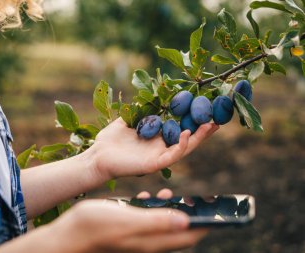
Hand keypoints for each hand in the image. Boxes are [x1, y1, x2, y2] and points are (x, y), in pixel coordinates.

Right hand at [45, 199, 206, 251]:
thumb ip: (156, 222)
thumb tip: (186, 222)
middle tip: (195, 199)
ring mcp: (137, 236)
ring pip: (163, 224)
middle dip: (190, 215)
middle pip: (178, 231)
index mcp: (151, 241)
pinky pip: (148, 219)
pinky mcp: (128, 229)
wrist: (68, 234)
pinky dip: (153, 208)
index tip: (218, 213)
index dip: (205, 225)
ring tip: (168, 194)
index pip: (187, 237)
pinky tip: (147, 197)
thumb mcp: (127, 221)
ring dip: (170, 209)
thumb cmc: (94, 227)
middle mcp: (147, 241)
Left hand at [90, 117, 218, 180]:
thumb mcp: (127, 120)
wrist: (97, 156)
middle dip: (203, 130)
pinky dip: (182, 146)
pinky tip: (187, 133)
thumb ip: (140, 110)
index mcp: (156, 138)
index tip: (204, 108)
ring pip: (185, 148)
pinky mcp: (153, 164)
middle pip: (188, 139)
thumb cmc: (110, 140)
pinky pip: (172, 156)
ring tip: (210, 125)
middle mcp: (160, 147)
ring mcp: (158, 157)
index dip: (192, 120)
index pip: (179, 128)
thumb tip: (151, 95)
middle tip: (218, 118)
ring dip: (198, 138)